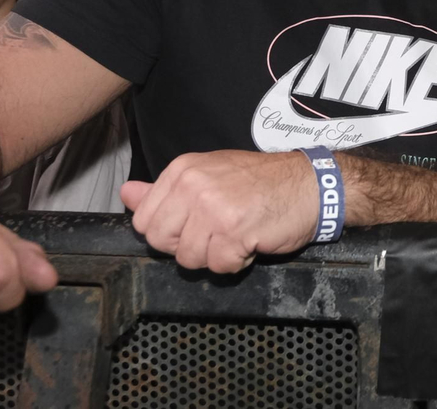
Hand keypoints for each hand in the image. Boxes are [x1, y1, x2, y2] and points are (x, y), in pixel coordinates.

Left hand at [120, 150, 315, 273]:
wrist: (310, 185)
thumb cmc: (262, 182)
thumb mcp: (209, 175)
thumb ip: (164, 190)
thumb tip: (126, 193)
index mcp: (183, 170)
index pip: (144, 221)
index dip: (170, 231)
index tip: (194, 224)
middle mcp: (194, 185)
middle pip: (162, 242)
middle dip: (188, 247)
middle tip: (216, 232)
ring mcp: (213, 208)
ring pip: (189, 259)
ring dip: (216, 255)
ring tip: (236, 234)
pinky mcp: (234, 232)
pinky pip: (219, 266)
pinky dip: (237, 261)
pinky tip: (250, 241)